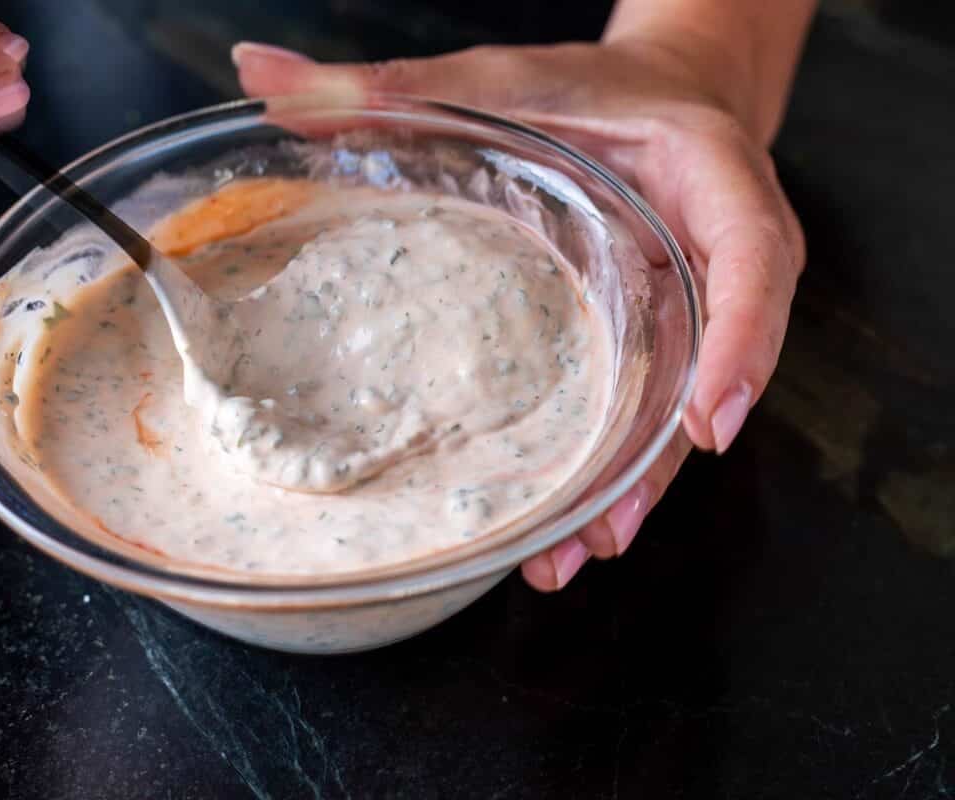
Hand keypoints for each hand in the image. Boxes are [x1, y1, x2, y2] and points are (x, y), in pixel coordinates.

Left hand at [232, 40, 805, 589]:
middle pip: (715, 367)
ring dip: (635, 489)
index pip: (754, 260)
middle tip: (600, 532)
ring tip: (571, 555)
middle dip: (663, 461)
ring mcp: (696, 310)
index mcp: (711, 180)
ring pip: (680, 409)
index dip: (742, 342)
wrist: (660, 97)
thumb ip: (391, 84)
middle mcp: (717, 259)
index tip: (710, 420)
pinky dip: (616, 469)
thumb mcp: (499, 77)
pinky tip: (569, 524)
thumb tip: (261, 75)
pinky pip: (650, 407)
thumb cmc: (592, 89)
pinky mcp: (664, 340)